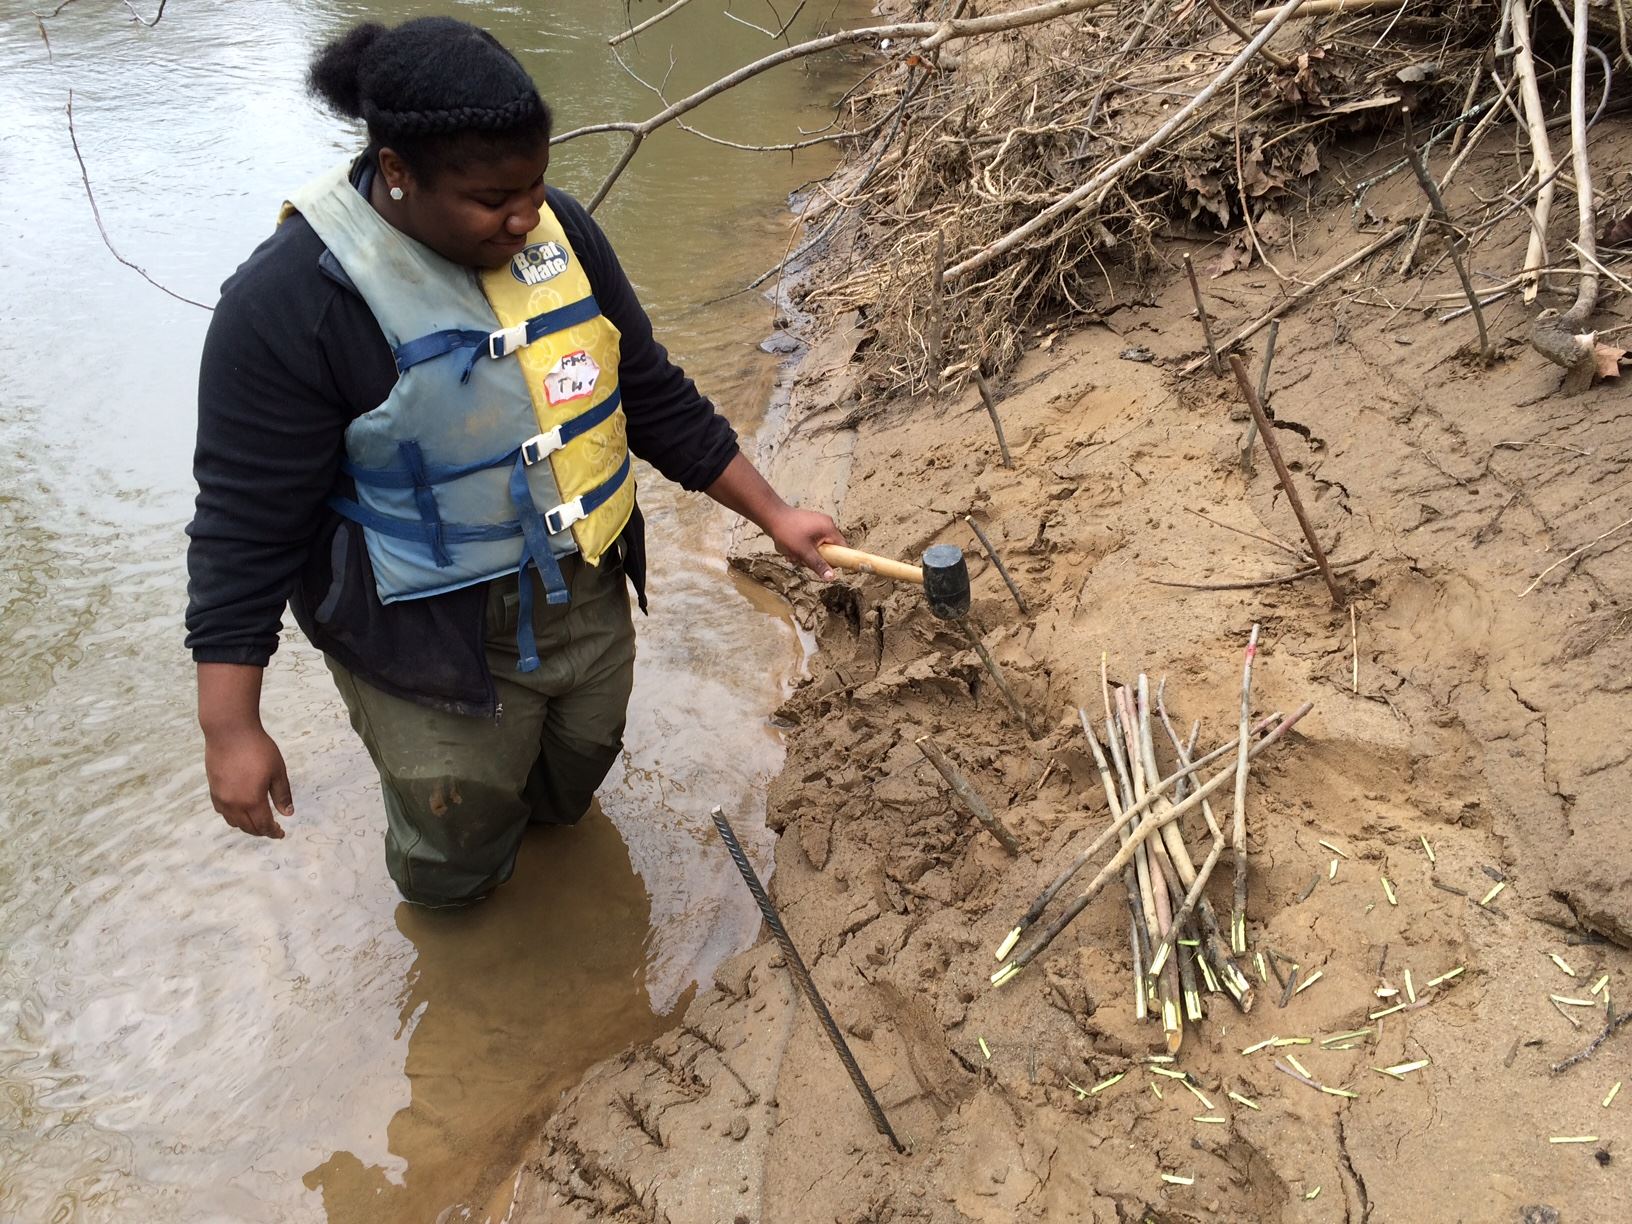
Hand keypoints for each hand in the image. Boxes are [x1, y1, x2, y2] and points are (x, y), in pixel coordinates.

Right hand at [204, 723, 292, 838]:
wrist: (230, 732)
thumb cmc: (258, 749)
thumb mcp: (277, 771)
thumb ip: (282, 794)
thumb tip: (287, 813)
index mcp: (252, 801)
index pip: (263, 825)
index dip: (273, 832)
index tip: (281, 833)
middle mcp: (233, 804)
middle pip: (247, 827)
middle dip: (261, 831)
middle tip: (272, 829)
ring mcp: (221, 798)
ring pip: (233, 822)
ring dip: (246, 825)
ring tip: (257, 821)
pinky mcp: (213, 789)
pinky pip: (222, 811)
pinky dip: (233, 816)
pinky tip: (240, 810)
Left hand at [766, 507, 846, 579]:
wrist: (771, 516)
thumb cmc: (787, 532)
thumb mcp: (804, 552)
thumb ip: (818, 565)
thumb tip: (831, 577)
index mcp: (829, 528)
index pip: (842, 547)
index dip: (836, 559)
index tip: (825, 566)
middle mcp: (826, 523)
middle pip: (829, 548)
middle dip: (816, 557)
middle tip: (803, 559)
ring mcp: (817, 522)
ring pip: (818, 545)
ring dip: (806, 553)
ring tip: (793, 553)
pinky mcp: (808, 524)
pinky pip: (811, 540)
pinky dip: (802, 547)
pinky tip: (791, 549)